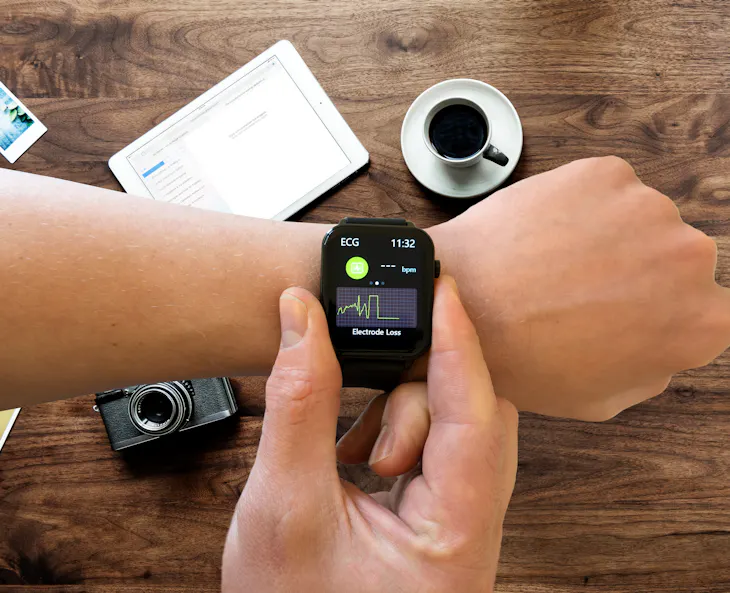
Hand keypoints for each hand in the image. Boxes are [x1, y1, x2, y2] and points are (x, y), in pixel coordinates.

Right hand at [222, 278, 517, 592]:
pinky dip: (394, 430)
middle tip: (367, 364)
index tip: (437, 287)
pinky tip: (357, 453)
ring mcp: (456, 519)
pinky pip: (433, 446)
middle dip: (416, 382)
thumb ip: (299, 404)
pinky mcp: (435, 513)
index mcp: (458, 536)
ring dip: (400, 412)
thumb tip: (304, 319)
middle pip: (473, 413)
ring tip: (348, 451)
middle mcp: (471, 525)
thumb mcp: (284, 506)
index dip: (457, 341)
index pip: (475, 415)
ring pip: (451, 426)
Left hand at [428, 156, 729, 419]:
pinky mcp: (605, 173)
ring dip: (608, 236)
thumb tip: (660, 346)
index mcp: (701, 322)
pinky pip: (605, 191)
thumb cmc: (522, 358)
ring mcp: (648, 207)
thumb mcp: (599, 399)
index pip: (705, 309)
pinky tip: (546, 236)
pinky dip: (581, 207)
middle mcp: (690, 258)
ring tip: (555, 264)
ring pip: (639, 221)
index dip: (661, 311)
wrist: (461, 304)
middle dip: (638, 272)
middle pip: (676, 260)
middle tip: (585, 289)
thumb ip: (652, 371)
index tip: (631, 310)